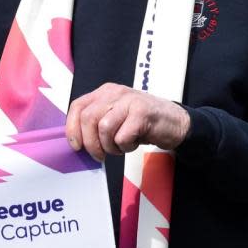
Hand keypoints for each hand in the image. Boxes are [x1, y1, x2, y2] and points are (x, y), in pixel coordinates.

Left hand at [65, 83, 190, 160]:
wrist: (176, 122)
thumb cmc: (142, 123)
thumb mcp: (116, 116)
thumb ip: (97, 122)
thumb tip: (76, 140)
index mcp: (105, 92)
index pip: (78, 106)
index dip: (72, 128)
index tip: (76, 146)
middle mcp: (115, 93)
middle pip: (88, 118)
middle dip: (90, 143)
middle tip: (100, 155)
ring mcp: (129, 102)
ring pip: (103, 128)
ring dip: (110, 146)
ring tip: (120, 147)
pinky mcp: (142, 114)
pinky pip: (122, 137)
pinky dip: (125, 147)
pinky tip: (133, 144)